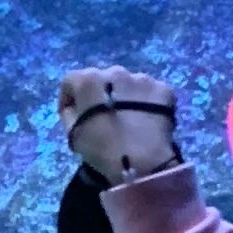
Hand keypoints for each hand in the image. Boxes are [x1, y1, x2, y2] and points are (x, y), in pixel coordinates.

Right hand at [59, 65, 180, 185]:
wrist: (142, 161)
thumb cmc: (102, 149)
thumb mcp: (73, 133)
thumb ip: (70, 113)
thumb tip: (76, 108)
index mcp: (88, 79)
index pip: (71, 81)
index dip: (69, 99)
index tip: (73, 116)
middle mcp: (115, 71)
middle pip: (102, 80)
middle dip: (100, 96)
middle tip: (104, 118)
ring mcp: (142, 78)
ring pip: (128, 84)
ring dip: (125, 97)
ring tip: (128, 120)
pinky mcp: (163, 89)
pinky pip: (150, 93)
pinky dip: (148, 104)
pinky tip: (147, 121)